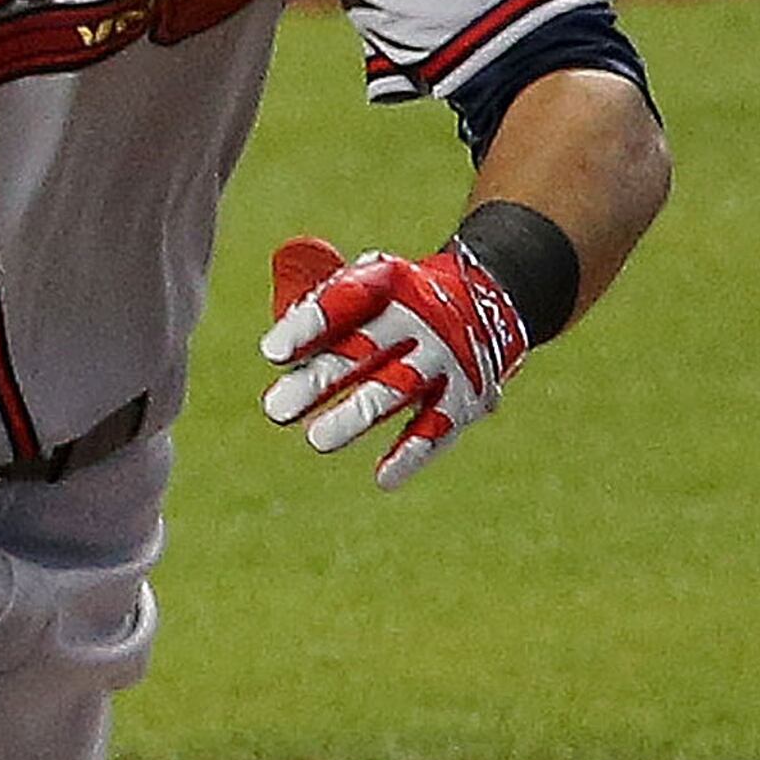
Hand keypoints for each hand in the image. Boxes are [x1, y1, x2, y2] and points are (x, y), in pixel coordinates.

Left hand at [255, 235, 530, 490]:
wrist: (486, 299)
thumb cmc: (394, 301)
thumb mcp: (361, 281)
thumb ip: (315, 291)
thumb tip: (278, 325)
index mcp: (388, 282)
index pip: (345, 299)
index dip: (309, 326)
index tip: (273, 354)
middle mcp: (420, 318)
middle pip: (364, 348)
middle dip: (320, 380)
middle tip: (276, 410)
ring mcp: (445, 357)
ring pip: (397, 389)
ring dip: (358, 415)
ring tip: (318, 440)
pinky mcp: (465, 397)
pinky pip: (438, 426)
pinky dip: (413, 452)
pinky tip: (384, 478)